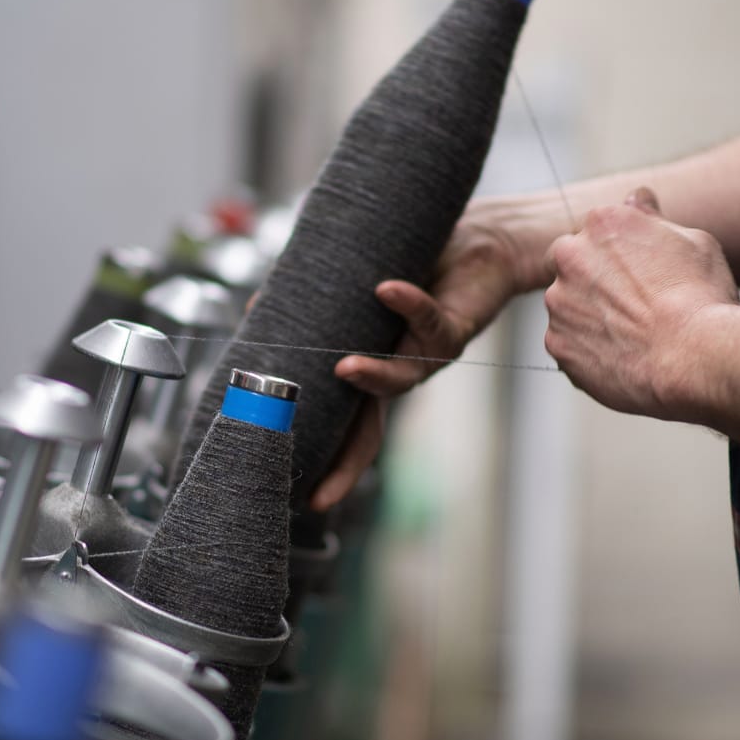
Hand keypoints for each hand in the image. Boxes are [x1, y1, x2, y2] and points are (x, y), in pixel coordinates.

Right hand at [309, 197, 548, 509]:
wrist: (484, 241)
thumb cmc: (416, 263)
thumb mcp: (351, 280)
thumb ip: (307, 295)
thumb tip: (256, 305)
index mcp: (371, 368)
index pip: (345, 424)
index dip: (327, 459)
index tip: (304, 498)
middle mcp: (399, 371)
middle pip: (370, 429)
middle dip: (348, 462)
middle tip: (322, 490)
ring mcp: (427, 355)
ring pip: (400, 379)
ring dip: (374, 375)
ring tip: (345, 367)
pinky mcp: (454, 328)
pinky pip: (430, 320)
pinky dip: (408, 304)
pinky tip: (387, 289)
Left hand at [542, 188, 738, 417]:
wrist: (695, 358)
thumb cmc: (700, 297)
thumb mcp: (693, 241)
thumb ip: (652, 218)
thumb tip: (636, 199)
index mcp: (602, 223)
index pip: (597, 231)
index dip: (618, 253)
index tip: (638, 273)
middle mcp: (570, 256)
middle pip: (572, 264)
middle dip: (593, 279)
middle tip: (631, 304)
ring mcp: (559, 302)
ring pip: (568, 305)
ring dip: (589, 315)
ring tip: (632, 335)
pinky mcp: (557, 343)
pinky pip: (568, 343)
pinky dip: (588, 349)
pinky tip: (622, 357)